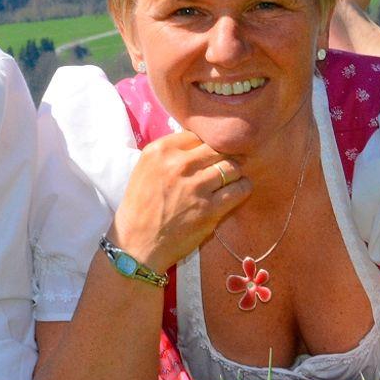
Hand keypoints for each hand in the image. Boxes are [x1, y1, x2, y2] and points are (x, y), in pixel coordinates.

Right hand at [109, 129, 251, 271]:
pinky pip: (239, 189)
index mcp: (160, 150)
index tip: (208, 155)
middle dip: (225, 156)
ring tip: (232, 179)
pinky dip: (242, 188)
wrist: (136, 245)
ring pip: (232, 167)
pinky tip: (237, 191)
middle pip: (217, 148)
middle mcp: (178, 164)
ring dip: (235, 172)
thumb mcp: (145, 169)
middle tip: (226, 164)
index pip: (197, 135)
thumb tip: (200, 143)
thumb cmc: (140, 208)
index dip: (206, 145)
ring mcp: (195, 187)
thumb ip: (170, 154)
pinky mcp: (210, 209)